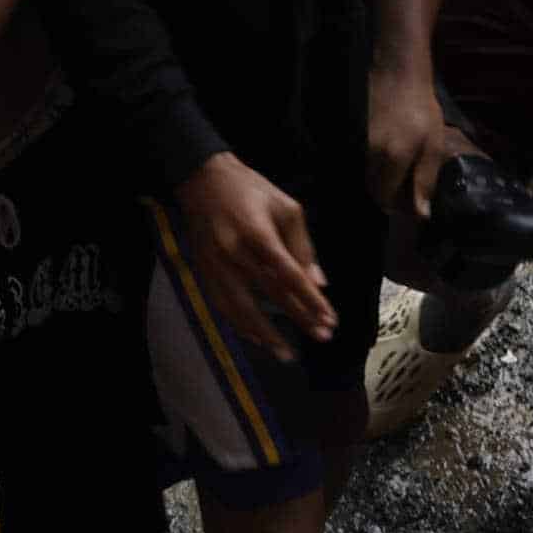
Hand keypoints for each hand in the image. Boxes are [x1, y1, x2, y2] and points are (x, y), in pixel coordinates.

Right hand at [175, 152, 332, 356]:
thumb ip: (302, 246)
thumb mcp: (286, 207)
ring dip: (266, 333)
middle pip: (270, 294)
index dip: (310, 299)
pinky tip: (256, 338)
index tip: (329, 319)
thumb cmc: (251, 189)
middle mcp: (234, 252)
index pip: (288, 274)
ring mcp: (215, 264)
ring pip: (242, 307)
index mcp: (257, 232)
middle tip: (321, 337)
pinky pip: (221, 305)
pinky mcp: (203, 270)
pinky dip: (239, 325)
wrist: (203, 179)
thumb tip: (319, 283)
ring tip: (287, 354)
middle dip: (298, 317)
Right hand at [368, 68, 461, 215]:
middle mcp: (372, 156)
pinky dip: (378, 168)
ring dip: (384, 183)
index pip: (387, 199)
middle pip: (374, 191)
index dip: (399, 208)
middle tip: (410, 193)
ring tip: (404, 175)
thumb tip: (421, 214)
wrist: (397, 76)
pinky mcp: (357, 138)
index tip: (413, 206)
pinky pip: (365, 163)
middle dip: (390, 197)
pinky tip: (393, 159)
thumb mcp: (433, 146)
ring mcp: (361, 146)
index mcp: (393, 159)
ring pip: (369, 177)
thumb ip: (425, 181)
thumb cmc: (421, 110)